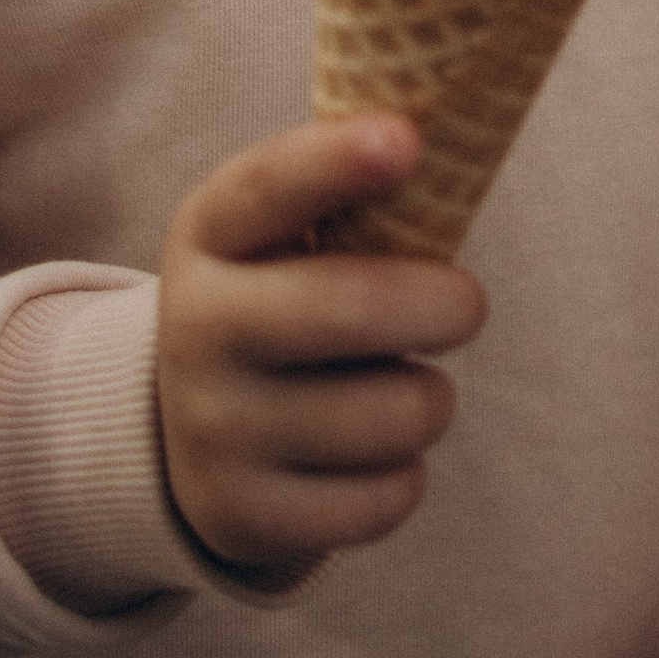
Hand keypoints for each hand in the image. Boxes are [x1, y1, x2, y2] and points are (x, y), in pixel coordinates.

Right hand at [155, 117, 484, 573]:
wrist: (195, 428)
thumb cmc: (288, 296)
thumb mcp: (290, 233)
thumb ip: (356, 189)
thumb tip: (450, 145)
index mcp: (210, 235)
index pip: (266, 186)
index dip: (336, 162)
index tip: (408, 140)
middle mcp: (195, 330)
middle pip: (355, 309)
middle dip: (447, 305)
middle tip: (463, 305)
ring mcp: (211, 432)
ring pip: (394, 414)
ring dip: (431, 398)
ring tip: (399, 385)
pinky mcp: (241, 517)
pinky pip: (385, 499)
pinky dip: (404, 475)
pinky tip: (370, 455)